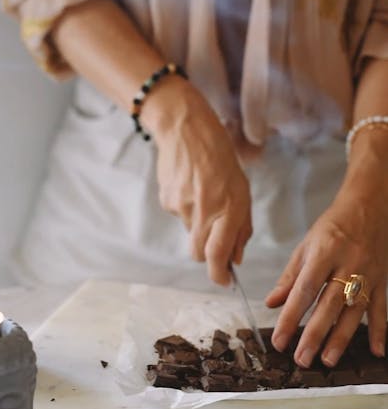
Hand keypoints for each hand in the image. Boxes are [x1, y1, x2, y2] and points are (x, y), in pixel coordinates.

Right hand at [144, 81, 252, 284]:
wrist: (185, 128)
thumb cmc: (219, 156)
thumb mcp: (242, 189)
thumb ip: (241, 226)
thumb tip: (236, 257)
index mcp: (228, 207)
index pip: (218, 254)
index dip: (219, 274)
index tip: (224, 280)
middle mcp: (204, 210)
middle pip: (199, 253)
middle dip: (208, 254)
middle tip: (217, 240)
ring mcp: (181, 206)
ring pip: (190, 232)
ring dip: (199, 223)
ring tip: (204, 194)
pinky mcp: (166, 201)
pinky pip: (179, 215)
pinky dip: (186, 207)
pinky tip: (190, 186)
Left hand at [266, 167, 387, 366]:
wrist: (370, 205)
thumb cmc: (334, 226)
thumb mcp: (306, 245)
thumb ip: (290, 277)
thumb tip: (271, 303)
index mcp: (323, 253)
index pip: (303, 291)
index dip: (290, 317)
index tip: (279, 340)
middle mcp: (347, 264)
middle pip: (328, 305)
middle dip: (314, 335)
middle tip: (301, 359)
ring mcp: (368, 273)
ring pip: (354, 311)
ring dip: (341, 338)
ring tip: (328, 360)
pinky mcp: (384, 279)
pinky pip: (381, 308)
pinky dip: (380, 330)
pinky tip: (376, 351)